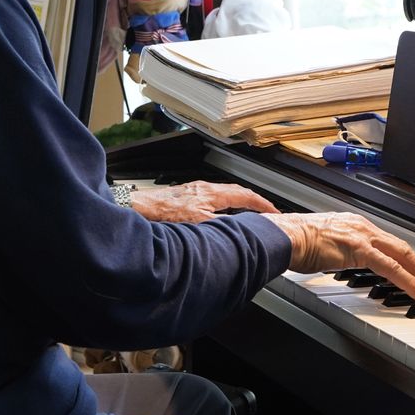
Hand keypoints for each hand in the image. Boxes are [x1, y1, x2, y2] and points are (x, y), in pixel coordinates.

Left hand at [130, 181, 279, 222]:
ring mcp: (195, 189)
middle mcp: (205, 187)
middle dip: (254, 200)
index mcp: (212, 193)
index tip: (274, 211)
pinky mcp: (186, 194)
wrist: (140, 206)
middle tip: (266, 209)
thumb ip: (222, 224)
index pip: (245, 195)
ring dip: (239, 200)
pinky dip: (225, 202)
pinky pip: (214, 195)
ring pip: (225, 192)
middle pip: (237, 190)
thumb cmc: (165, 213)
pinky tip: (221, 211)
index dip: (262, 204)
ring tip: (248, 210)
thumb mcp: (199, 222)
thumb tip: (241, 227)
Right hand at [263, 212, 414, 301]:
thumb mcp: (321, 245)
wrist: (284, 236)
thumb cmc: (293, 241)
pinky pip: (392, 267)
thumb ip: (334, 252)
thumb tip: (334, 261)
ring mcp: (362, 236)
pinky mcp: (360, 250)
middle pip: (401, 246)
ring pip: (402, 255)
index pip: (386, 242)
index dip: (403, 257)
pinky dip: (409, 281)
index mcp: (352, 224)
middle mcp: (361, 226)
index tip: (412, 270)